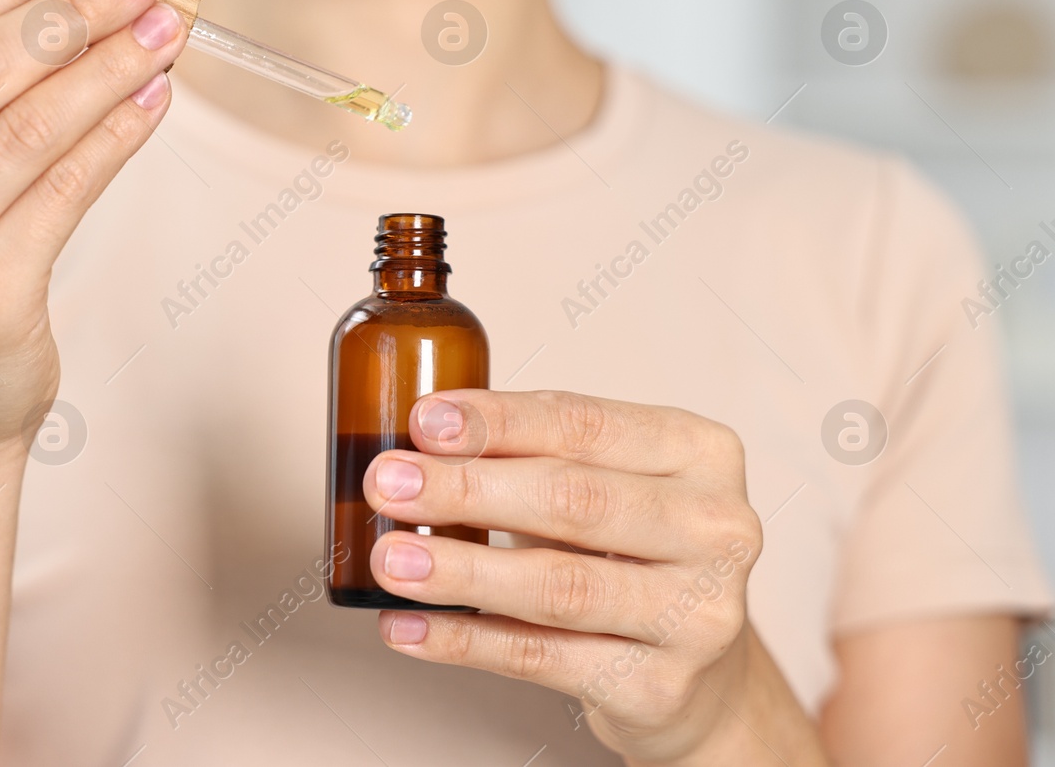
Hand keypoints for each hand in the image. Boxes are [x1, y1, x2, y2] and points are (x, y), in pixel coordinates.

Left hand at [362, 390, 766, 763]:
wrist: (701, 673)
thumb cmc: (631, 553)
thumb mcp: (603, 483)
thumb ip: (530, 453)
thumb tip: (417, 443)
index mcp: (701, 453)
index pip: (586, 424)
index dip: (498, 421)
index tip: (423, 421)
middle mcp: (716, 529)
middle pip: (574, 500)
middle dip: (467, 489)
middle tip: (389, 484)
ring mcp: (697, 614)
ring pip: (558, 586)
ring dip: (460, 570)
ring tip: (391, 559)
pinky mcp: (661, 686)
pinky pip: (542, 658)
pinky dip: (465, 641)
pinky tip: (409, 626)